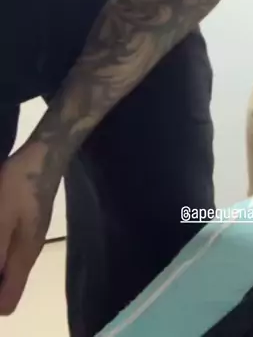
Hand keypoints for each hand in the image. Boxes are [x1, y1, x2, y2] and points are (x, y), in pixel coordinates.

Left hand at [0, 146, 58, 314]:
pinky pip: (7, 248)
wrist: (44, 155)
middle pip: (6, 287)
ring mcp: (28, 237)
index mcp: (23, 257)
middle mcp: (27, 253)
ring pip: (5, 267)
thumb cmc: (21, 185)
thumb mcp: (2, 218)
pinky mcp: (26, 223)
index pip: (7, 303)